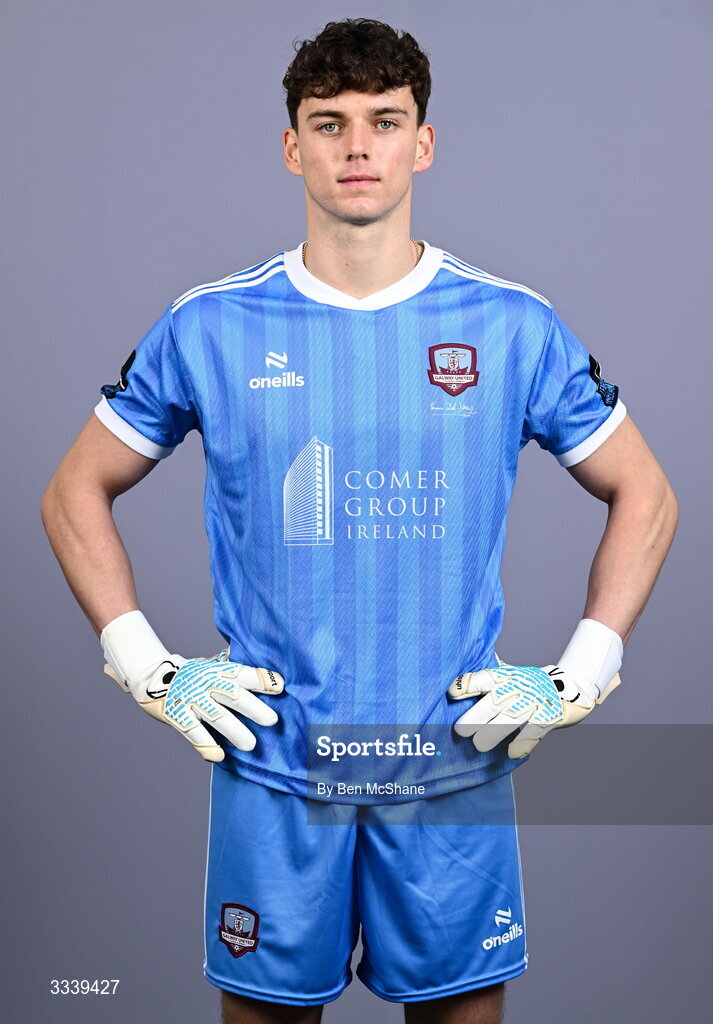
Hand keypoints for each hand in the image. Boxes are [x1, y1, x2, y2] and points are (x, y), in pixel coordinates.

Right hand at [101, 611, 283, 761]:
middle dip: (253, 708)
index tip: (280, 686)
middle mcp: (205, 683)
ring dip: (234, 731)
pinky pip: (193, 732)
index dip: (261, 679)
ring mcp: (190, 700)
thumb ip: (233, 671)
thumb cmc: (190, 673)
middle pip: (232, 695)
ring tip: (250, 745)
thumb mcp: (210, 666)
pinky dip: (206, 745)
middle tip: (272, 721)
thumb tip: (270, 675)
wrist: (150, 675)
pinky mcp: (176, 715)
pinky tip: (220, 756)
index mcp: (216, 670)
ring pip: (216, 716)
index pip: (242, 673)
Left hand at [447, 618, 623, 758]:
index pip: (485, 678)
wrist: (573, 687)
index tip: (452, 693)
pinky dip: (524, 741)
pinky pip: (536, 729)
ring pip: (512, 717)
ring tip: (479, 746)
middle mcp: (521, 686)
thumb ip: (488, 682)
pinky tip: (512, 753)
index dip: (468, 684)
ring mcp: (537, 700)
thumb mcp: (511, 677)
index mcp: (507, 676)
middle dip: (477, 716)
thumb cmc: (531, 686)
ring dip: (495, 731)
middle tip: (460, 731)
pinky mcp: (552, 714)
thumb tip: (454, 688)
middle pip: (495, 701)